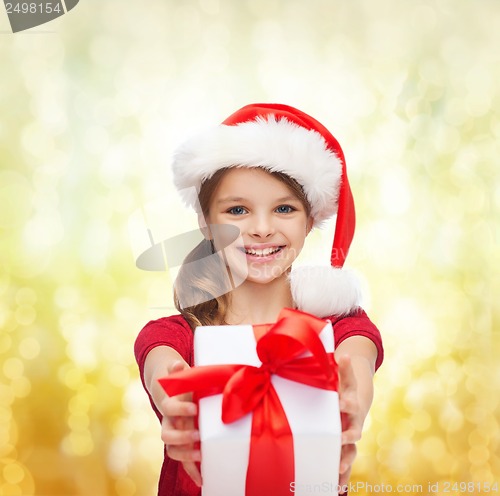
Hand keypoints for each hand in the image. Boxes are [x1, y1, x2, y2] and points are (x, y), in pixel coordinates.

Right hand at [160, 360, 201, 486]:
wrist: (171, 390)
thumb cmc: (180, 381)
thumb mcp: (180, 373)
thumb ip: (178, 370)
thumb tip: (177, 363)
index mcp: (170, 403)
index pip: (169, 408)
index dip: (179, 409)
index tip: (194, 408)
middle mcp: (169, 421)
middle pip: (166, 435)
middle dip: (182, 437)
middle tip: (198, 435)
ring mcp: (175, 433)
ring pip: (173, 450)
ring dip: (186, 456)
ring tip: (201, 456)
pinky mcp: (183, 442)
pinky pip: (184, 460)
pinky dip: (192, 471)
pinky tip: (203, 480)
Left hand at [337, 354, 361, 491]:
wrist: (355, 397)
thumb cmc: (343, 385)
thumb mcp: (342, 375)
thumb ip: (341, 367)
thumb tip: (342, 354)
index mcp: (350, 403)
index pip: (349, 402)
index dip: (346, 403)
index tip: (340, 403)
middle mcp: (353, 422)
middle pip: (353, 431)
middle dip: (346, 437)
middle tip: (340, 440)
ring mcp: (350, 436)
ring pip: (350, 452)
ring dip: (345, 462)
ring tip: (338, 473)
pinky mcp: (345, 447)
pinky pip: (345, 464)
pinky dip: (342, 477)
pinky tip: (337, 489)